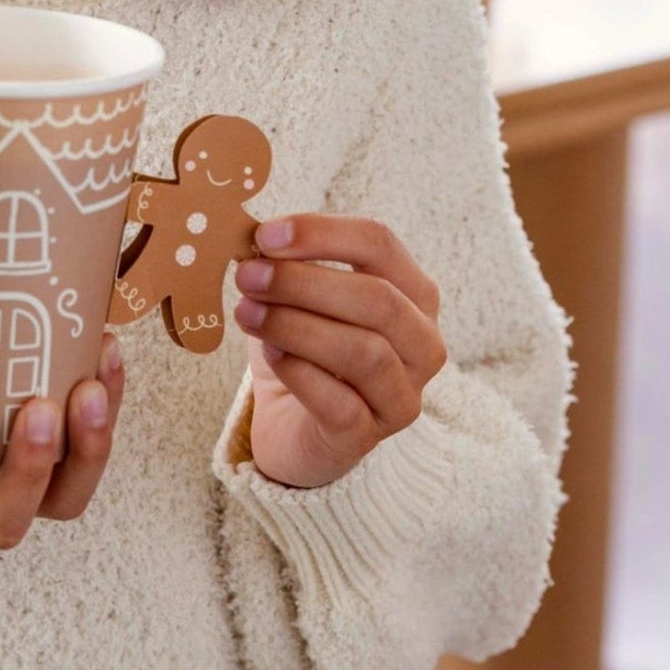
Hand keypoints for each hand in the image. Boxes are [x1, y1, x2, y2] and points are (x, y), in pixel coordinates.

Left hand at [230, 215, 446, 490]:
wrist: (291, 423)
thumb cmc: (301, 346)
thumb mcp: (295, 296)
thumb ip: (285, 264)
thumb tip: (256, 238)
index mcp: (412, 293)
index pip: (380, 244)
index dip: (322, 234)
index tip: (265, 235)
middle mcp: (422, 343)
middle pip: (378, 298)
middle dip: (303, 281)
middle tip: (248, 276)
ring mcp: (403, 395)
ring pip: (364, 352)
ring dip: (296, 325)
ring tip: (247, 313)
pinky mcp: (369, 436)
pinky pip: (341, 404)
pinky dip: (299, 373)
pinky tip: (270, 355)